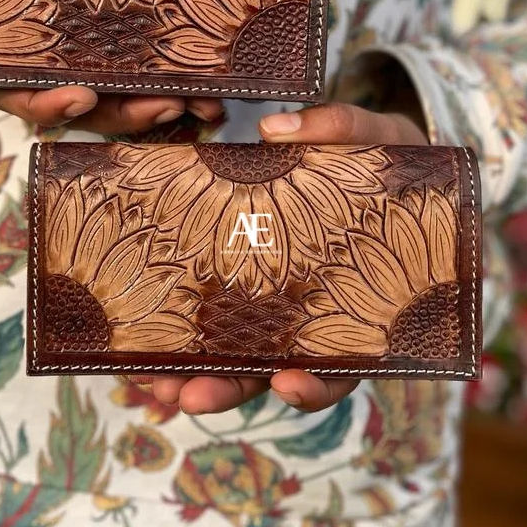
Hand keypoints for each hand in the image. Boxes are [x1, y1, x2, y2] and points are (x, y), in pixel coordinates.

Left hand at [137, 100, 428, 414]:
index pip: (343, 360)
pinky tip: (146, 343)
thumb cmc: (380, 156)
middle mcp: (315, 315)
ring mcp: (277, 303)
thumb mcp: (375, 137)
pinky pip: (214, 317)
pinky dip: (184, 336)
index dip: (318, 382)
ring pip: (238, 358)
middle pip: (275, 369)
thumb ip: (337, 129)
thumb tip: (274, 130)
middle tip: (188, 397)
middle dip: (230, 388)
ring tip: (157, 384)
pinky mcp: (246, 281)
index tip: (286, 384)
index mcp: (359, 299)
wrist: (369, 158)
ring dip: (197, 375)